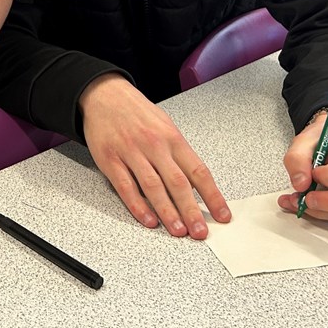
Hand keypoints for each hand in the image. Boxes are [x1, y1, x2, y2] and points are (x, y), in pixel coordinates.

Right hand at [79, 75, 229, 238]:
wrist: (104, 95)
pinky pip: (126, 187)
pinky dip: (137, 206)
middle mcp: (154, 145)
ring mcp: (131, 153)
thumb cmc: (138, 113)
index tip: (222, 215)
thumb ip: (178, 155)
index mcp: (172, 138)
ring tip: (179, 231)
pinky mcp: (110, 160)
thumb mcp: (165, 126)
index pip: (198, 171)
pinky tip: (148, 220)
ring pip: (153, 187)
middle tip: (200, 232)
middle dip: (191, 210)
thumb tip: (196, 187)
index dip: (212, 195)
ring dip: (167, 212)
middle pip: (177, 182)